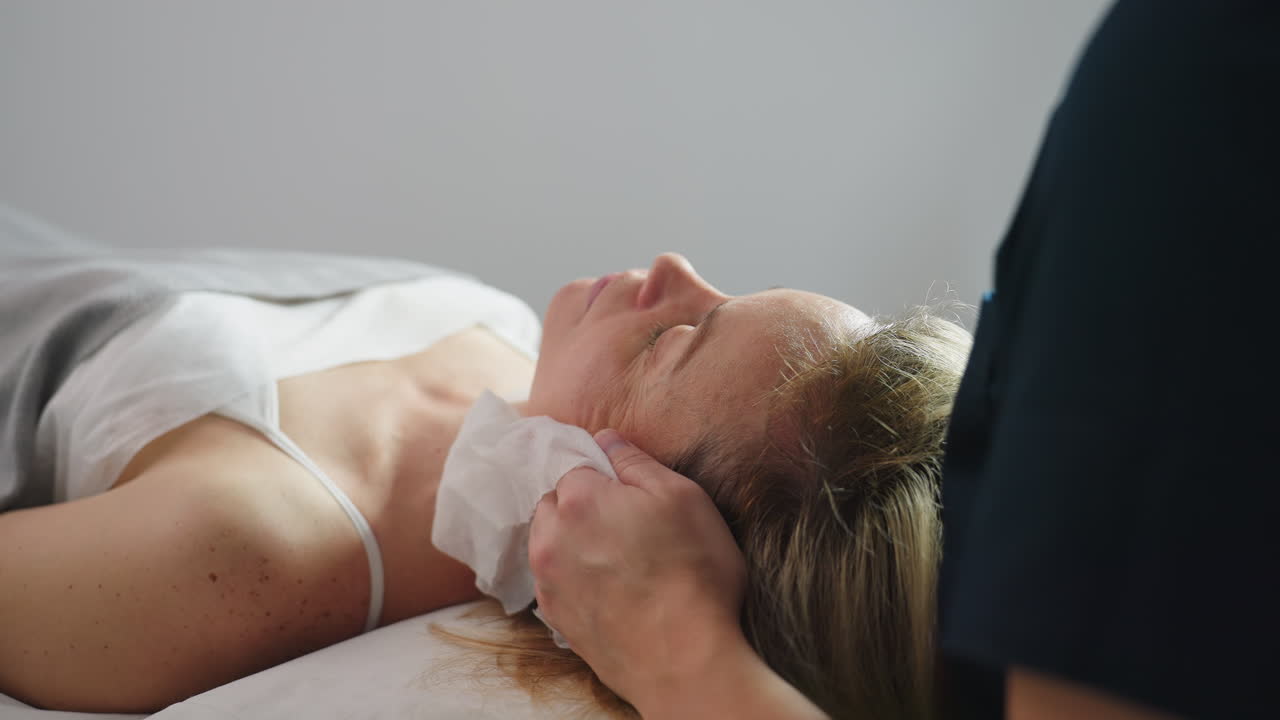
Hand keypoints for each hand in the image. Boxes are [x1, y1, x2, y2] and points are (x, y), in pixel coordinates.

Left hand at [528, 429, 748, 711]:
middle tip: (628, 525)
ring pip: (550, 542)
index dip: (606, 476)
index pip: (577, 465)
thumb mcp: (683, 498)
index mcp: (579, 498)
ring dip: (573, 541)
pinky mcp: (555, 618)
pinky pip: (554, 581)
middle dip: (582, 506)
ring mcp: (548, 581)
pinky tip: (611, 588)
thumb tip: (606, 438)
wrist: (684, 661)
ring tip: (619, 559)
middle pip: (556, 502)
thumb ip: (636, 462)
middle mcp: (551, 536)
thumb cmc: (692, 574)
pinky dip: (574, 577)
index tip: (632, 494)